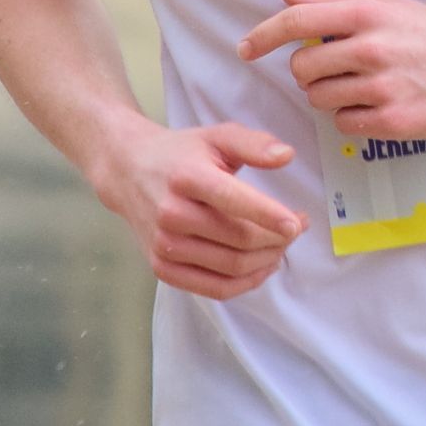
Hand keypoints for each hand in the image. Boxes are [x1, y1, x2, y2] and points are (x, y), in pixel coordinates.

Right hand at [84, 119, 305, 299]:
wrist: (128, 171)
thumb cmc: (180, 154)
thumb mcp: (216, 137)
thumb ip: (253, 144)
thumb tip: (286, 155)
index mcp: (187, 177)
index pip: (234, 201)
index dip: (270, 216)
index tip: (297, 222)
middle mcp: (171, 214)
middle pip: (239, 239)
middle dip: (278, 239)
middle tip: (296, 229)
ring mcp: (165, 245)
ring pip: (232, 267)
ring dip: (267, 260)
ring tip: (282, 245)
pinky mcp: (162, 268)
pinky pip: (215, 288)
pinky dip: (246, 283)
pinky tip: (263, 266)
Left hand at [238, 0, 425, 139]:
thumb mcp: (388, 2)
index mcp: (368, 13)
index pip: (298, 22)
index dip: (264, 35)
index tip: (246, 48)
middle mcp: (372, 48)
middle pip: (302, 67)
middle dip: (309, 70)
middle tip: (334, 67)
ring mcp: (382, 87)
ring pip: (319, 98)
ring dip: (329, 94)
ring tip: (360, 85)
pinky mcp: (391, 121)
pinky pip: (343, 123)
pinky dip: (350, 117)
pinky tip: (375, 104)